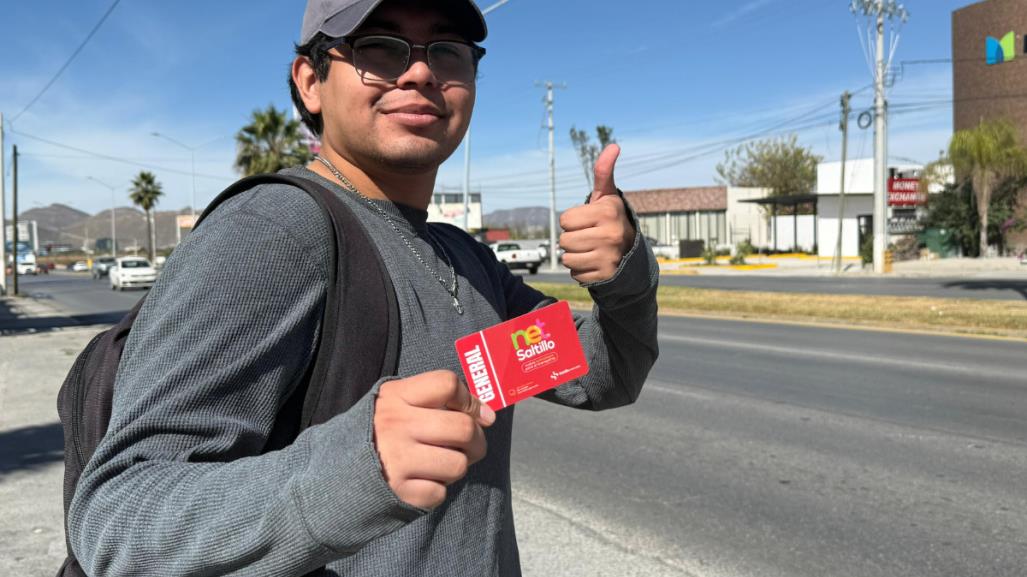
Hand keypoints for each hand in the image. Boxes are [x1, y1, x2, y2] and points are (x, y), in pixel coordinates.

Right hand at [374, 370, 495, 509]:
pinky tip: (422, 480)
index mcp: (396, 397)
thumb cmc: (379, 432)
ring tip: (440, 463)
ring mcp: (397, 460)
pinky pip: (440, 492)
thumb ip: (439, 400)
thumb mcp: (397, 402)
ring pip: (458, 464)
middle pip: (463, 427)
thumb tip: (487, 415)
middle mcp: (396, 425)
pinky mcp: (399, 491)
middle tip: (467, 445)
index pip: (447, 384)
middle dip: (476, 439)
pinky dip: (436, 489)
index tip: (470, 412)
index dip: (468, 398)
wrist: (335, 471)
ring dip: (457, 466)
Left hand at [559, 144, 634, 283]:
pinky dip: (581, 270)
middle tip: (590, 237)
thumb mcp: (607, 197)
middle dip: (573, 239)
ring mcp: (609, 257)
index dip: (573, 221)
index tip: (589, 222)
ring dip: (575, 256)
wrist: (631, 253)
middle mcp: (611, 234)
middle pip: (564, 240)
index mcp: (608, 212)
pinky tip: (595, 263)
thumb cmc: (610, 220)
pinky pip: (575, 274)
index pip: (565, 220)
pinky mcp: (605, 275)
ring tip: (591, 250)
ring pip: (567, 258)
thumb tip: (614, 146)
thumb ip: (604, 172)